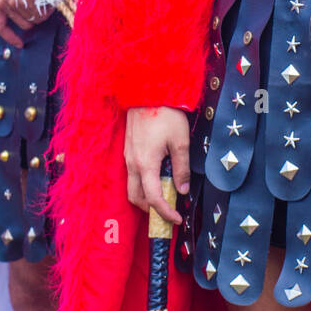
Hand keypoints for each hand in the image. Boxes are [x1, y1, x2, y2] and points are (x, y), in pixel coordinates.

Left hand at [0, 0, 52, 47]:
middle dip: (35, 18)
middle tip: (42, 6)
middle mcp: (1, 0)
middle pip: (23, 24)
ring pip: (34, 20)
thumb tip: (26, 20)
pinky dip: (47, 9)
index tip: (20, 44)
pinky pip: (40, 14)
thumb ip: (13, 2)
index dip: (10, 37)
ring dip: (43, 12)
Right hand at [125, 106, 190, 225]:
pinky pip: (132, 174)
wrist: (147, 91)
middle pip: (136, 198)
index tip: (177, 219)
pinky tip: (157, 177)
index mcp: (146, 165)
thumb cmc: (166, 114)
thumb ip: (181, 168)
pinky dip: (143, 183)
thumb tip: (182, 190)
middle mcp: (132, 164)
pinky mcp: (128, 149)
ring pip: (132, 187)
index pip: (153, 199)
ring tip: (164, 196)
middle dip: (151, 209)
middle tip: (168, 212)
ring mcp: (128, 156)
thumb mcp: (180, 142)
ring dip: (146, 197)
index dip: (165, 212)